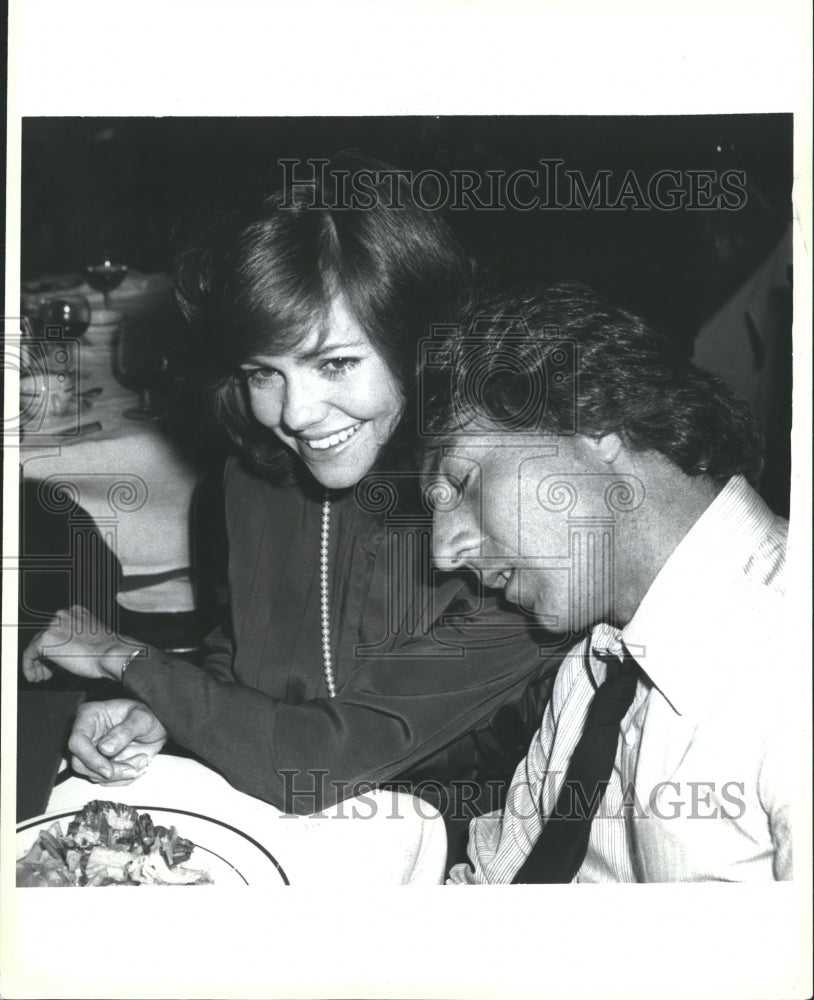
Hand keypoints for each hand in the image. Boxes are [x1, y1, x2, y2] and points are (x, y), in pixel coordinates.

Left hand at [21, 605, 138, 682]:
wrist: (111, 654)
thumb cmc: (108, 652)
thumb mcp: (94, 639)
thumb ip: (78, 640)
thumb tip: (66, 653)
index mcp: (77, 612)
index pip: (57, 630)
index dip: (56, 648)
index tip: (58, 662)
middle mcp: (63, 615)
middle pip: (45, 637)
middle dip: (46, 657)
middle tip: (49, 672)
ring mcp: (53, 626)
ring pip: (36, 646)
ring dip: (38, 663)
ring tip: (43, 676)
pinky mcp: (44, 640)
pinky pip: (28, 655)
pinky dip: (29, 667)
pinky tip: (35, 677)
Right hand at [68, 699, 167, 784]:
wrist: (155, 728)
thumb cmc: (147, 717)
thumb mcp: (142, 718)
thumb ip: (125, 731)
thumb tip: (104, 749)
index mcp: (89, 716)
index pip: (77, 742)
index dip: (90, 759)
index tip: (108, 771)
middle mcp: (86, 735)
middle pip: (80, 763)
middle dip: (108, 772)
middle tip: (133, 769)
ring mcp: (91, 752)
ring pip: (93, 775)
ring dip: (120, 775)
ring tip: (143, 760)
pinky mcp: (100, 765)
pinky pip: (105, 781)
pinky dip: (123, 778)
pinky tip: (139, 765)